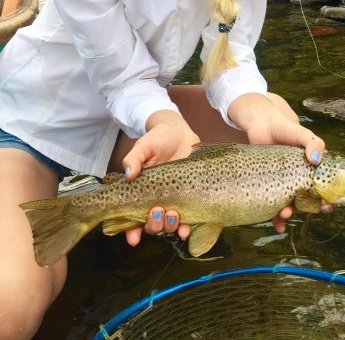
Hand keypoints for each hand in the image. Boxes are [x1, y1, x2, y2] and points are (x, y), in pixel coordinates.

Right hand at [122, 110, 198, 245]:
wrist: (180, 132)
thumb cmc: (158, 139)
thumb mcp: (144, 146)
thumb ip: (134, 158)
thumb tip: (128, 174)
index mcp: (140, 192)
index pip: (132, 217)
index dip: (131, 231)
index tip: (133, 238)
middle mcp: (156, 200)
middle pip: (151, 224)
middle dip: (153, 225)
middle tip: (157, 212)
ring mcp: (173, 200)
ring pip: (168, 224)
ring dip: (169, 226)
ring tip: (173, 215)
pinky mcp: (190, 197)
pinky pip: (188, 217)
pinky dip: (187, 227)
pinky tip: (187, 229)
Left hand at [228, 93, 333, 229]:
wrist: (261, 123)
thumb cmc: (285, 128)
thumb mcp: (303, 133)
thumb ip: (314, 143)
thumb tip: (316, 160)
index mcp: (311, 169)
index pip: (324, 187)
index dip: (329, 199)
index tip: (328, 206)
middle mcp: (299, 178)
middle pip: (308, 200)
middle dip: (308, 209)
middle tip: (304, 210)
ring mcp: (284, 183)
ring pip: (292, 205)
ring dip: (291, 214)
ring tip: (285, 214)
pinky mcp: (268, 185)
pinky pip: (274, 204)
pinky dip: (276, 218)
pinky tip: (278, 225)